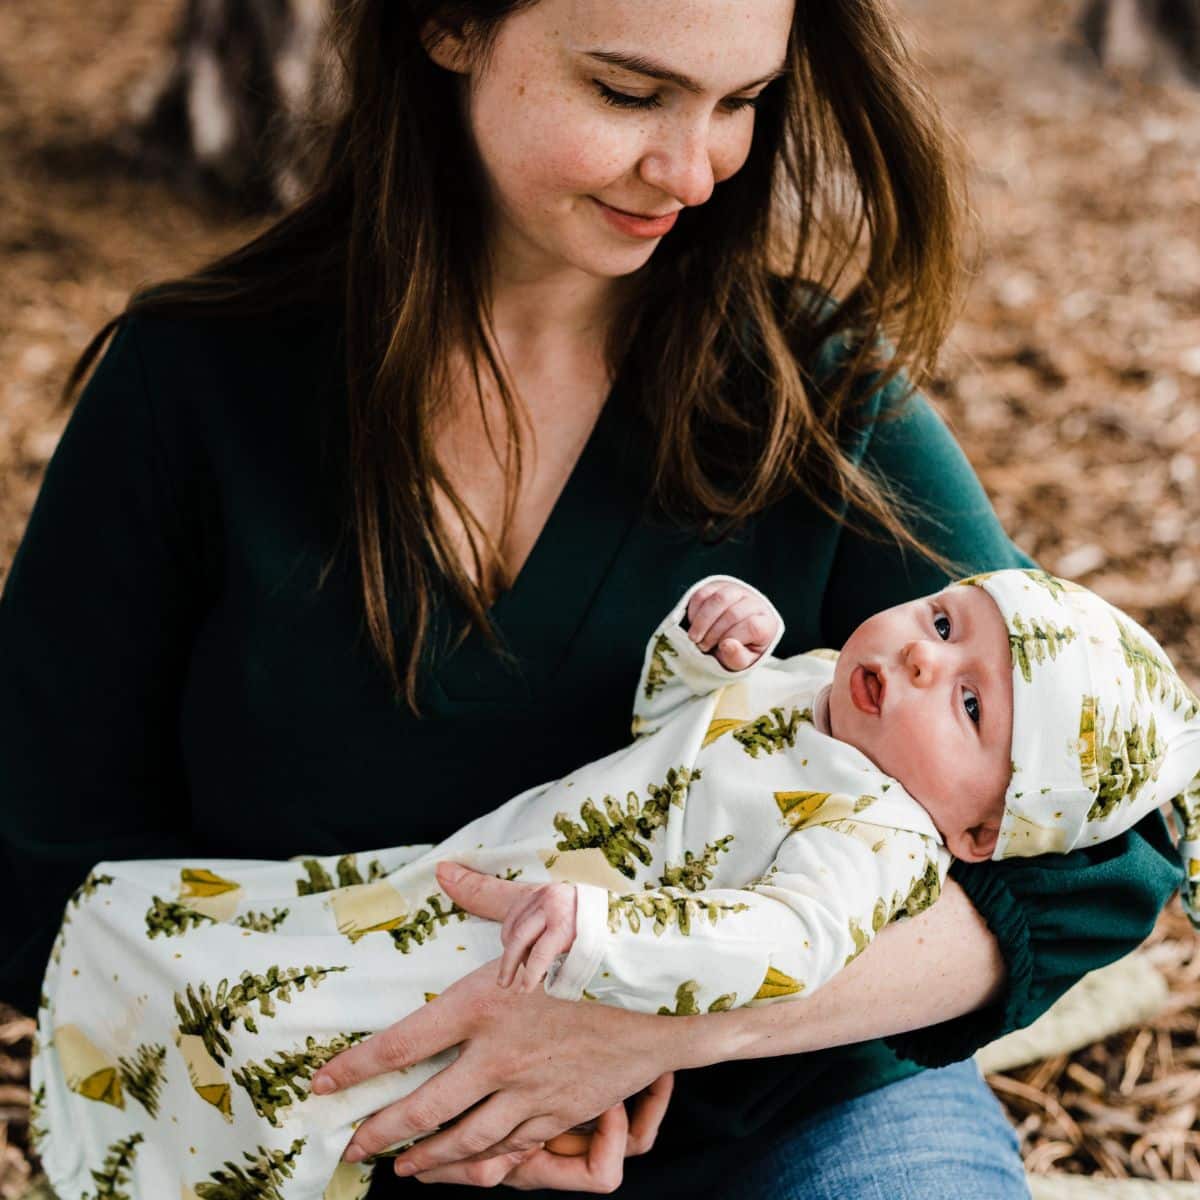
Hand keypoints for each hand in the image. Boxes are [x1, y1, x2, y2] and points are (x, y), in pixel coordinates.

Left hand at [312, 865, 678, 1181]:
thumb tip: (446, 872)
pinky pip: (514, 1150)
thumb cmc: (601, 943)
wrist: (666, 990)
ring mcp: (531, 1091)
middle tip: (352, 1148)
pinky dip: (484, 1166)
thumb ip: (486, 896)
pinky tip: (470, 1171)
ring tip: (403, 1168)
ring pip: (466, 1141)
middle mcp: (499, 1057)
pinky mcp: (562, 1111)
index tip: (323, 1084)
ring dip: (428, 1159)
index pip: (403, 1043)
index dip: (356, 1068)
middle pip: (425, 1110)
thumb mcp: (541, 907)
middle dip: (380, 1132)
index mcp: (485, 1002)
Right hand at [496, 880, 577, 991]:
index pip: (541, 953)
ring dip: (509, 951)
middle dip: (509, 964)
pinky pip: (510, 918)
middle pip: (519, 939)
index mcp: (564, 922)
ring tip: (512, 966)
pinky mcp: (529, 893)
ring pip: (512, 929)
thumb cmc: (587, 926)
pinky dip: (509, 935)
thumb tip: (539, 980)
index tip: (524, 990)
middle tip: (504, 983)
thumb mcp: (581, 945)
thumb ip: (561, 961)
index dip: (530, 974)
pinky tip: (514, 947)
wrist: (588, 896)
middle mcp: (548, 906)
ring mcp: (537, 897)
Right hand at [685, 580, 777, 670]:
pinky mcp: (718, 586)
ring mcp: (737, 591)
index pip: (753, 626)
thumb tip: (727, 646)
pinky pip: (703, 594)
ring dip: (702, 621)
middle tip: (703, 646)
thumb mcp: (741, 661)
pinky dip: (694, 612)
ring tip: (695, 638)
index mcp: (767, 623)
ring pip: (719, 599)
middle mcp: (755, 603)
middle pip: (733, 613)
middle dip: (713, 633)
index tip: (720, 649)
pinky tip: (694, 625)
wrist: (731, 635)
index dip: (733, 638)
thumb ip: (737, 658)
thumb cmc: (738, 650)